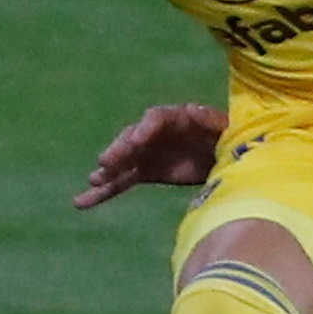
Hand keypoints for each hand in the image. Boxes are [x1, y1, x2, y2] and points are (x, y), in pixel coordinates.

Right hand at [74, 103, 227, 207]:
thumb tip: (193, 111)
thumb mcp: (227, 130)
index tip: (136, 140)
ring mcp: (147, 153)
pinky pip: (120, 182)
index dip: (146, 127)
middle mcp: (156, 133)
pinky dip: (102, 192)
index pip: (157, 118)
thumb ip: (211, 122)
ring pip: (122, 161)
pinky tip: (81, 202)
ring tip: (95, 179)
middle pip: (133, 138)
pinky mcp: (145, 172)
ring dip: (107, 171)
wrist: (229, 159)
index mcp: (178, 118)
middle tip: (107, 162)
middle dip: (120, 150)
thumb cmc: (231, 140)